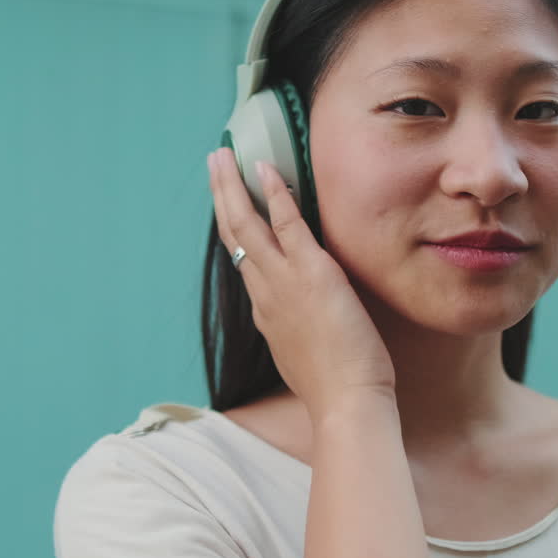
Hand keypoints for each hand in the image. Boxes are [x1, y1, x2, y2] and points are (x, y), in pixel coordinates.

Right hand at [207, 148, 396, 420]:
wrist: (345, 403)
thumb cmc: (335, 389)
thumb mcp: (305, 358)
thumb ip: (297, 333)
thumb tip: (301, 324)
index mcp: (266, 312)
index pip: (244, 260)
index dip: (233, 228)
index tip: (229, 204)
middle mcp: (265, 292)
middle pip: (232, 234)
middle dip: (221, 196)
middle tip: (213, 164)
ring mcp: (284, 281)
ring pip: (246, 224)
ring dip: (232, 186)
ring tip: (221, 155)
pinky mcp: (311, 272)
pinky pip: (286, 224)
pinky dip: (273, 194)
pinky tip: (264, 169)